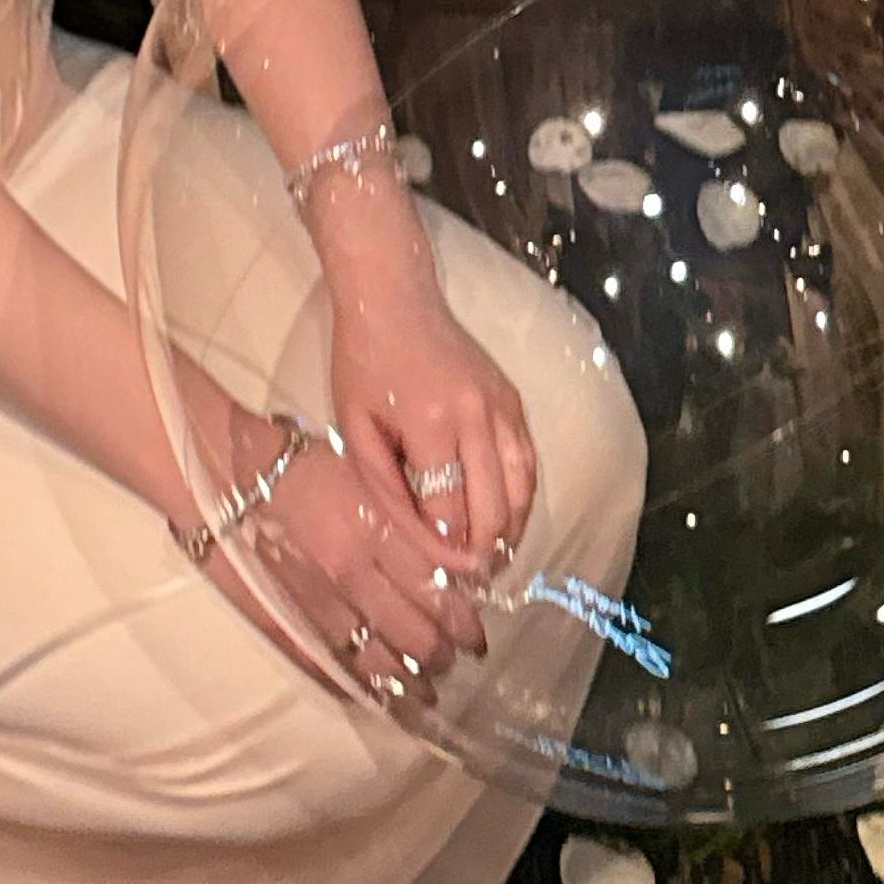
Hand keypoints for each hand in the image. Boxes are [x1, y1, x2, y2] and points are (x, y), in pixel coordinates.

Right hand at [196, 404, 490, 708]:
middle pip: (413, 634)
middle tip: (455, 660)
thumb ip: (402, 521)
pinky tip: (378, 694)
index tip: (475, 633)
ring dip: (408, 679)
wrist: (225, 476)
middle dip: (441, 654)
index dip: (461, 620)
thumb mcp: (361, 477)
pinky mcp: (287, 625)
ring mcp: (317, 605)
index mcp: (371, 528)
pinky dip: (361, 686)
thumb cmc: (298, 465)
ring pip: (377, 661)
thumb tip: (446, 562)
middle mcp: (350, 573)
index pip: (433, 590)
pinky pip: (332, 669)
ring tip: (426, 688)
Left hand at [326, 257, 536, 583]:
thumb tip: (429, 547)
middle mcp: (476, 415)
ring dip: (510, 533)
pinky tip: (506, 522)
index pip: (449, 513)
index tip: (439, 581)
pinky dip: (523, 500)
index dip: (445, 555)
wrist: (394, 299)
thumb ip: (388, 492)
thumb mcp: (355, 432)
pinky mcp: (514, 399)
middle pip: (493, 508)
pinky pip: (529, 463)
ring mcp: (502, 405)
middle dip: (483, 555)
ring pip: (521, 490)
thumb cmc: (363, 366)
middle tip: (470, 584)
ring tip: (492, 562)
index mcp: (430, 422)